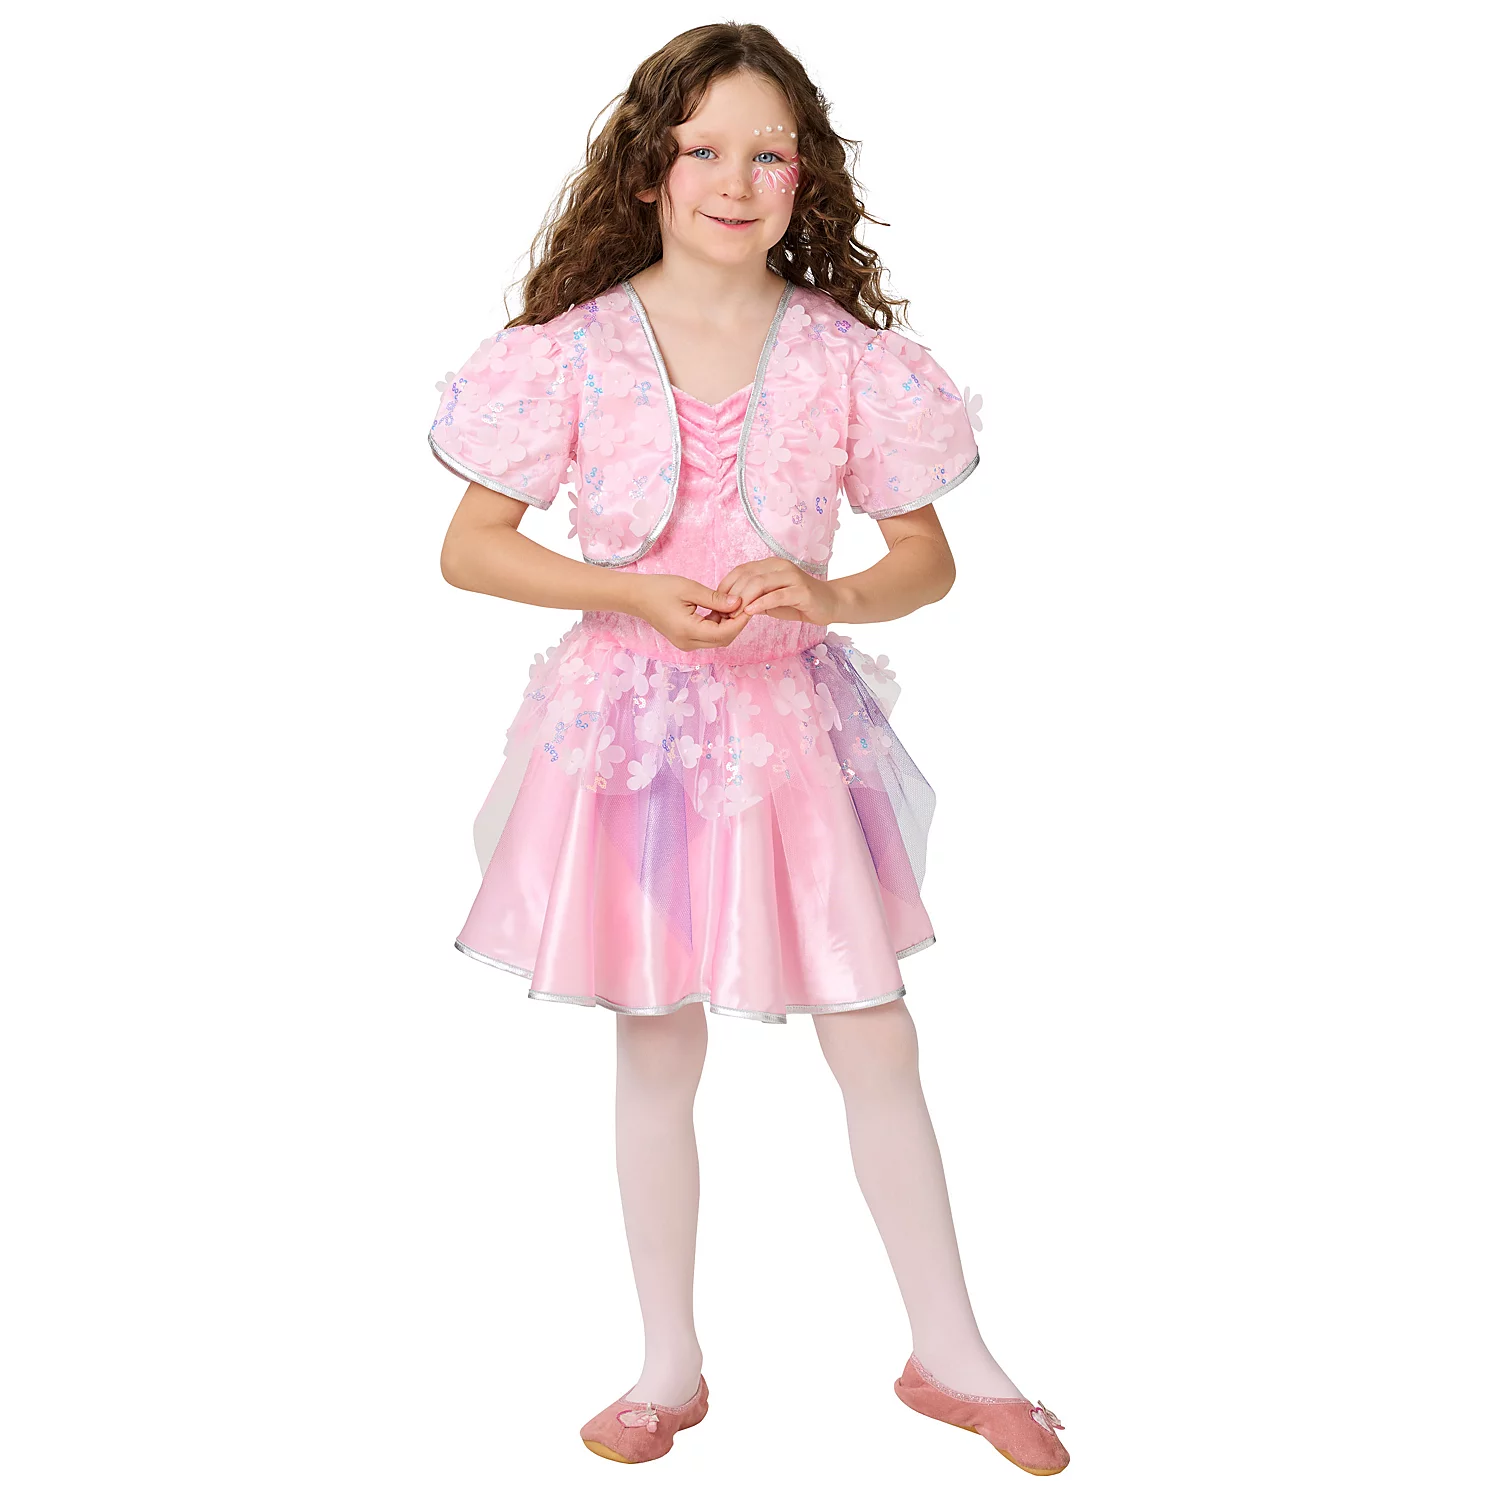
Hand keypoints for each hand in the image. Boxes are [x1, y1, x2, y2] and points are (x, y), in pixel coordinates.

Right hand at [624, 573, 752, 651]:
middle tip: (743, 604)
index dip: (740, 621)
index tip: (750, 604)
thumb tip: (738, 603)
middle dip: (736, 623)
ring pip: (717, 640)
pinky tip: (719, 610)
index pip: (725, 633)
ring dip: (727, 625)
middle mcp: (688, 643)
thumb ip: (715, 599)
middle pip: (723, 640)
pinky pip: (708, 637)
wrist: (636, 596)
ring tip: (730, 604)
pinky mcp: (685, 640)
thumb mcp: (690, 589)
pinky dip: (717, 626)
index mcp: (688, 631)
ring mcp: (686, 644)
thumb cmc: (659, 589)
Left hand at [715, 558, 841, 624]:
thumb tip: (730, 606)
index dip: (726, 586)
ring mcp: (791, 576)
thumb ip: (753, 598)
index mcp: (770, 565)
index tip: (717, 603)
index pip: (741, 570)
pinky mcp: (801, 590)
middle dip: (732, 595)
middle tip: (723, 613)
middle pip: (747, 576)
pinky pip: (777, 595)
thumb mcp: (771, 600)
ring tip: (734, 614)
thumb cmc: (798, 602)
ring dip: (743, 599)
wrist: (830, 603)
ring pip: (760, 583)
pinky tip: (750, 611)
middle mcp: (780, 566)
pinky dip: (761, 603)